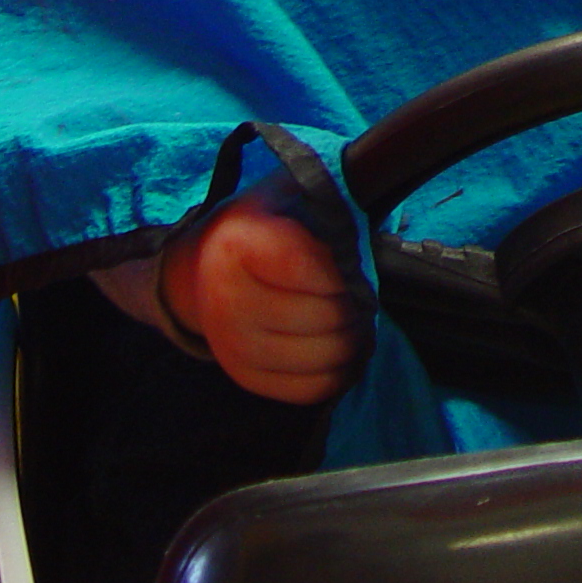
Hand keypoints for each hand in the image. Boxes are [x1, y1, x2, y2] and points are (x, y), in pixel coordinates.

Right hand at [97, 198, 360, 403]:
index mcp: (237, 242)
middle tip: (362, 299)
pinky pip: (308, 389)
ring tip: (359, 325)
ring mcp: (231, 342)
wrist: (203, 266)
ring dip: (354, 344)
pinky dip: (338, 374)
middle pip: (322, 317)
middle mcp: (226, 297)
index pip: (306, 266)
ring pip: (321, 359)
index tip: (347, 264)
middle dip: (356, 308)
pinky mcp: (243, 375)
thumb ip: (326, 201)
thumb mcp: (288, 193)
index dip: (340, 268)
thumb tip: (378, 202)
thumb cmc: (262, 225)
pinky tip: (344, 352)